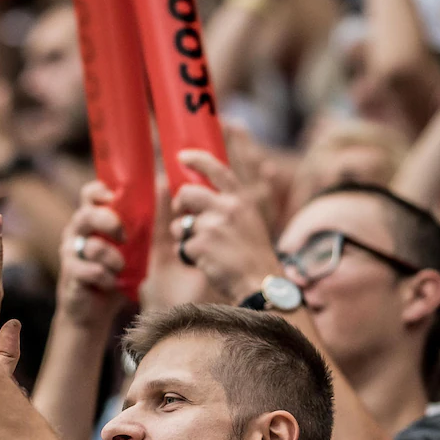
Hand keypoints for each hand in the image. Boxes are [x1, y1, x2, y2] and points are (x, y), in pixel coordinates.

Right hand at [56, 182, 128, 323]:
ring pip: (92, 246)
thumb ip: (139, 228)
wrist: (92, 311)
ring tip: (121, 269)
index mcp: (90, 220)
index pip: (89, 193)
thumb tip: (168, 205)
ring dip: (113, 259)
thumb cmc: (115, 274)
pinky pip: (91, 270)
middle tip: (125, 237)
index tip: (119, 201)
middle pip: (87, 214)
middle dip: (109, 222)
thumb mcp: (130, 248)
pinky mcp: (70, 274)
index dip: (103, 191)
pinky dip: (106, 278)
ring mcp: (70, 253)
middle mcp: (76, 232)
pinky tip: (113, 284)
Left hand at [170, 150, 283, 301]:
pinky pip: (181, 247)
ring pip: (180, 225)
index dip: (196, 159)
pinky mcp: (200, 245)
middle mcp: (227, 207)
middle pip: (186, 193)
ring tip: (203, 250)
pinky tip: (204, 263)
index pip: (216, 168)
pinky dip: (187, 257)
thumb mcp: (249, 221)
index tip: (181, 156)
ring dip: (184, 238)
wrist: (260, 283)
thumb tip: (197, 194)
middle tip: (182, 217)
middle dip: (179, 205)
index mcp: (240, 199)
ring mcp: (213, 225)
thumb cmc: (253, 256)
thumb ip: (229, 205)